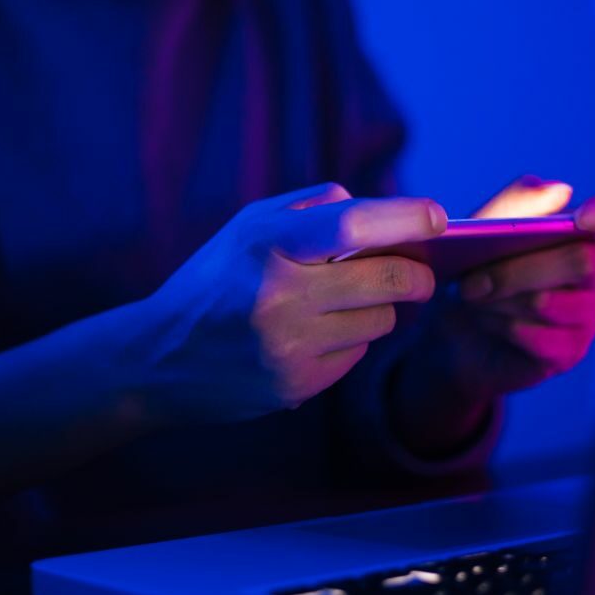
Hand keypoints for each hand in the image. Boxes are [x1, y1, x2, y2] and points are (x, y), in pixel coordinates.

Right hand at [143, 183, 446, 423]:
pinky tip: (313, 336)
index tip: (439, 218)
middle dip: (417, 275)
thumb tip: (377, 210)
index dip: (406, 219)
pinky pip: (356, 356)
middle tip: (423, 273)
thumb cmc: (213, 280)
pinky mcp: (296, 387)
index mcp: (267, 245)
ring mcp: (290, 347)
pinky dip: (349, 342)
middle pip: (389, 281)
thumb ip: (311, 208)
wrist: (156, 360)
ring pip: (381, 322)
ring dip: (376, 309)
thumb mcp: (247, 227)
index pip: (354, 226)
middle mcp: (280, 297)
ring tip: (340, 303)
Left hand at [454, 176, 594, 393]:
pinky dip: (501, 327)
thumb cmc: (475, 270)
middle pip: (580, 261)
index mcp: (584, 229)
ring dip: (499, 300)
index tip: (590, 215)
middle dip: (516, 270)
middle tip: (472, 280)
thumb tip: (561, 190)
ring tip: (474, 299)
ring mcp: (589, 314)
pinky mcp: (571, 352)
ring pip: (548, 302)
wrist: (453, 330)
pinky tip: (487, 322)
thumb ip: (516, 204)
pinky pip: (539, 339)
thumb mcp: (482, 231)